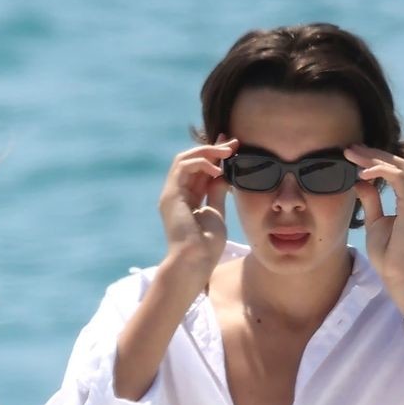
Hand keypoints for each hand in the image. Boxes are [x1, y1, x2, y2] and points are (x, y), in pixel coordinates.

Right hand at [157, 136, 238, 288]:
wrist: (195, 261)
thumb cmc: (206, 245)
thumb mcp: (216, 211)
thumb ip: (217, 191)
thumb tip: (224, 174)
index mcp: (186, 199)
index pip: (199, 169)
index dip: (215, 155)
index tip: (233, 146)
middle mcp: (176, 193)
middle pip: (190, 160)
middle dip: (212, 149)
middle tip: (232, 143)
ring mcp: (171, 194)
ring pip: (184, 158)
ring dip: (207, 151)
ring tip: (227, 152)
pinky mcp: (171, 195)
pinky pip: (183, 167)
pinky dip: (201, 163)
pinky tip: (218, 169)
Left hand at [345, 145, 403, 305]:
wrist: (399, 275)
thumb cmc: (388, 254)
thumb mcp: (374, 222)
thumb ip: (371, 200)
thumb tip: (359, 181)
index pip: (393, 169)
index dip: (373, 159)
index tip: (351, 154)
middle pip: (396, 163)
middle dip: (371, 153)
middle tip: (349, 148)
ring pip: (398, 166)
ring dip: (373, 158)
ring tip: (351, 154)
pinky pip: (398, 178)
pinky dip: (380, 171)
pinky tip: (362, 172)